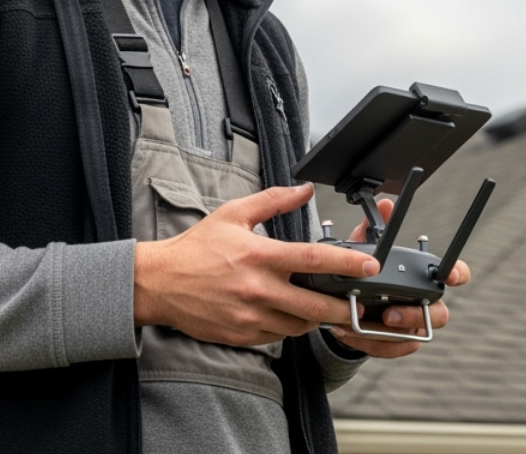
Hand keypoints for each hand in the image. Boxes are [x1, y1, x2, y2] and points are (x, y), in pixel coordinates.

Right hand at [134, 183, 378, 346]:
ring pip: (298, 325)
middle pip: (314, 305)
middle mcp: (257, 289)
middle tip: (359, 304)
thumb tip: (305, 189)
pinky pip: (276, 337)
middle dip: (342, 308)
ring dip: (315, 319)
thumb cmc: (196, 248)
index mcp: (260, 256)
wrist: (156, 283)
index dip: (347, 263)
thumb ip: (274, 200)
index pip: (314, 259)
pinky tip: (291, 315)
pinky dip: (289, 328)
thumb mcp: (234, 214)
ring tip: (324, 307)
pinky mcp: (240, 335)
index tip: (370, 266)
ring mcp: (248, 316)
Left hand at [326, 197, 471, 358]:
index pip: (455, 274)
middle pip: (440, 314)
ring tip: (364, 324)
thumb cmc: (364, 276)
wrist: (347, 308)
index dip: (457, 274)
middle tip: (389, 313)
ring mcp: (413, 325)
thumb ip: (373, 230)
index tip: (449, 276)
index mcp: (424, 278)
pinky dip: (372, 344)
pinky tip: (349, 332)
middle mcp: (426, 303)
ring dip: (392, 334)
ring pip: (417, 335)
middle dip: (416, 314)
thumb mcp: (363, 252)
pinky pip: (393, 349)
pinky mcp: (397, 344)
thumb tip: (385, 205)